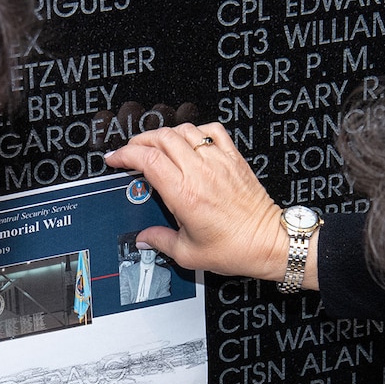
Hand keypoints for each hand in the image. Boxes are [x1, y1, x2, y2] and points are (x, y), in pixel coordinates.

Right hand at [104, 124, 295, 283]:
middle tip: (131, 152)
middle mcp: (200, 172)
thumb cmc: (235, 248)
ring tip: (157, 145)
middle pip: (162, 138)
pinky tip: (190, 141)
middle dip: (140, 141)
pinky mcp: (234, 158)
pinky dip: (196, 131)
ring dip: (165, 134)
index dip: (125, 154)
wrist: (269, 242)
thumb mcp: (188, 253)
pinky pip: (212, 130)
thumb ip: (160, 241)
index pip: (147, 159)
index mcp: (184, 194)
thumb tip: (145, 238)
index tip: (115, 159)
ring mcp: (218, 161)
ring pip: (184, 130)